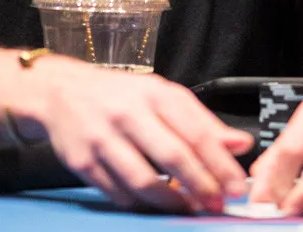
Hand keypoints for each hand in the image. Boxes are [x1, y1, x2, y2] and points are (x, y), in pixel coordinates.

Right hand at [24, 58, 252, 213]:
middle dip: (201, 186)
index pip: (196, 132)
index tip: (236, 186)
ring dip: (171, 202)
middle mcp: (128, 113)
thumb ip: (202, 122)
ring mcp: (103, 138)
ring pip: (143, 180)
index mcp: (154, 94)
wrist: (60, 92)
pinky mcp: (82, 161)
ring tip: (188, 209)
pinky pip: (117, 193)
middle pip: (172, 156)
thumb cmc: (119, 95)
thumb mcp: (163, 95)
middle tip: (216, 205)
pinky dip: (140, 204)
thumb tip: (241, 144)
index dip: (220, 164)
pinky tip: (155, 206)